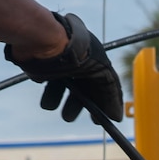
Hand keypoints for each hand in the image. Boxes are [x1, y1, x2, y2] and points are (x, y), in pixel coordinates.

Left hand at [6, 13, 124, 124]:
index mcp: (94, 57)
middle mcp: (77, 60)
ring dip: (66, 104)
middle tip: (88, 118)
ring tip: (65, 115)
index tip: (109, 119)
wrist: (42, 40)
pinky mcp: (42, 68)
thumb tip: (116, 116)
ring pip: (65, 89)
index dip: (108, 101)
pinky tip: (49, 100)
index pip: (105, 82)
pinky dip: (50, 96)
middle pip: (84, 87)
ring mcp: (59, 64)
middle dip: (84, 105)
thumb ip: (110, 92)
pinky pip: (48, 86)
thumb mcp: (100, 70)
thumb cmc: (74, 50)